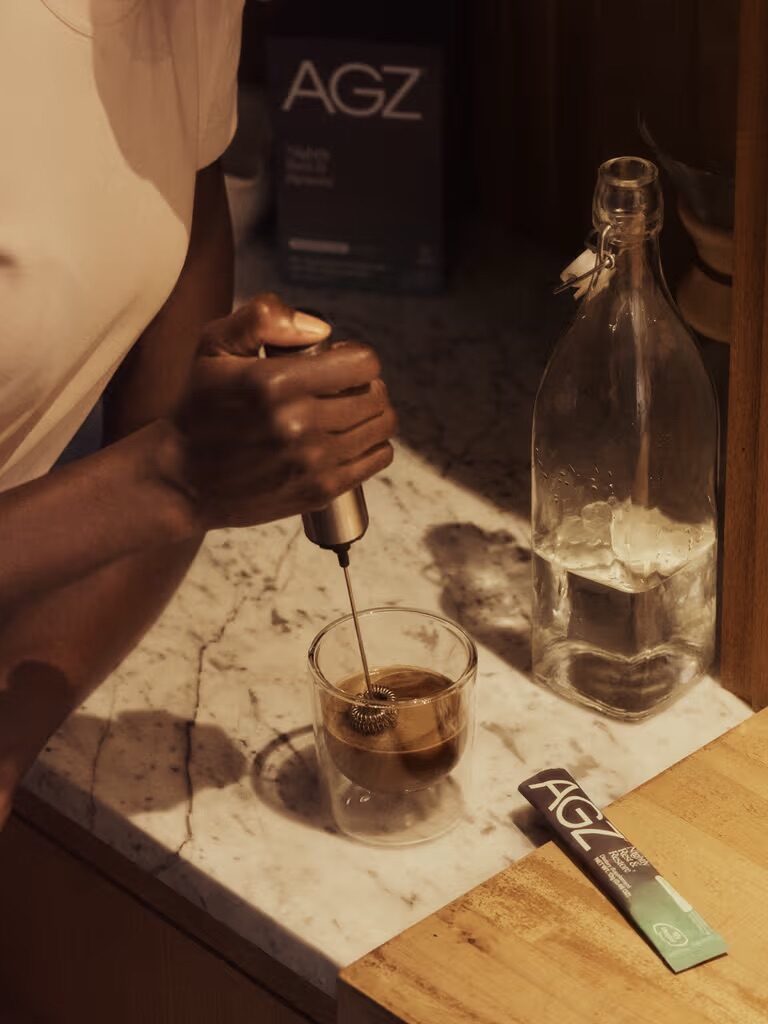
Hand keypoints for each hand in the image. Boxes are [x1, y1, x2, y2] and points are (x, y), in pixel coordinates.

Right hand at [168, 294, 395, 529]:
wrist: (183, 479)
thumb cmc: (200, 409)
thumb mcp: (213, 347)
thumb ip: (262, 318)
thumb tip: (320, 328)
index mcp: (276, 383)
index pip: (362, 363)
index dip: (356, 356)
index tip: (338, 360)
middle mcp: (298, 423)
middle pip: (376, 395)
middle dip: (367, 385)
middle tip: (345, 388)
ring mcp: (312, 461)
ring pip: (381, 427)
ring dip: (373, 415)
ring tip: (348, 412)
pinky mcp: (319, 489)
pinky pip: (376, 460)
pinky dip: (373, 447)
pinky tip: (350, 440)